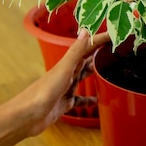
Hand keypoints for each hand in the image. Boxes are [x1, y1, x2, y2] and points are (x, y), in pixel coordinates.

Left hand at [0, 29, 109, 145]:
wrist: (28, 115)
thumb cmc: (44, 91)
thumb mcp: (64, 69)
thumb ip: (76, 51)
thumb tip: (86, 30)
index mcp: (68, 63)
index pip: (87, 47)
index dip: (100, 40)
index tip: (115, 34)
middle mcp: (68, 73)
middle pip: (87, 60)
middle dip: (100, 54)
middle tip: (117, 49)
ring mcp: (66, 88)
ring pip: (84, 77)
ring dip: (95, 73)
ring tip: (110, 70)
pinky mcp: (66, 102)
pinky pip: (81, 99)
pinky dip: (90, 99)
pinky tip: (98, 101)